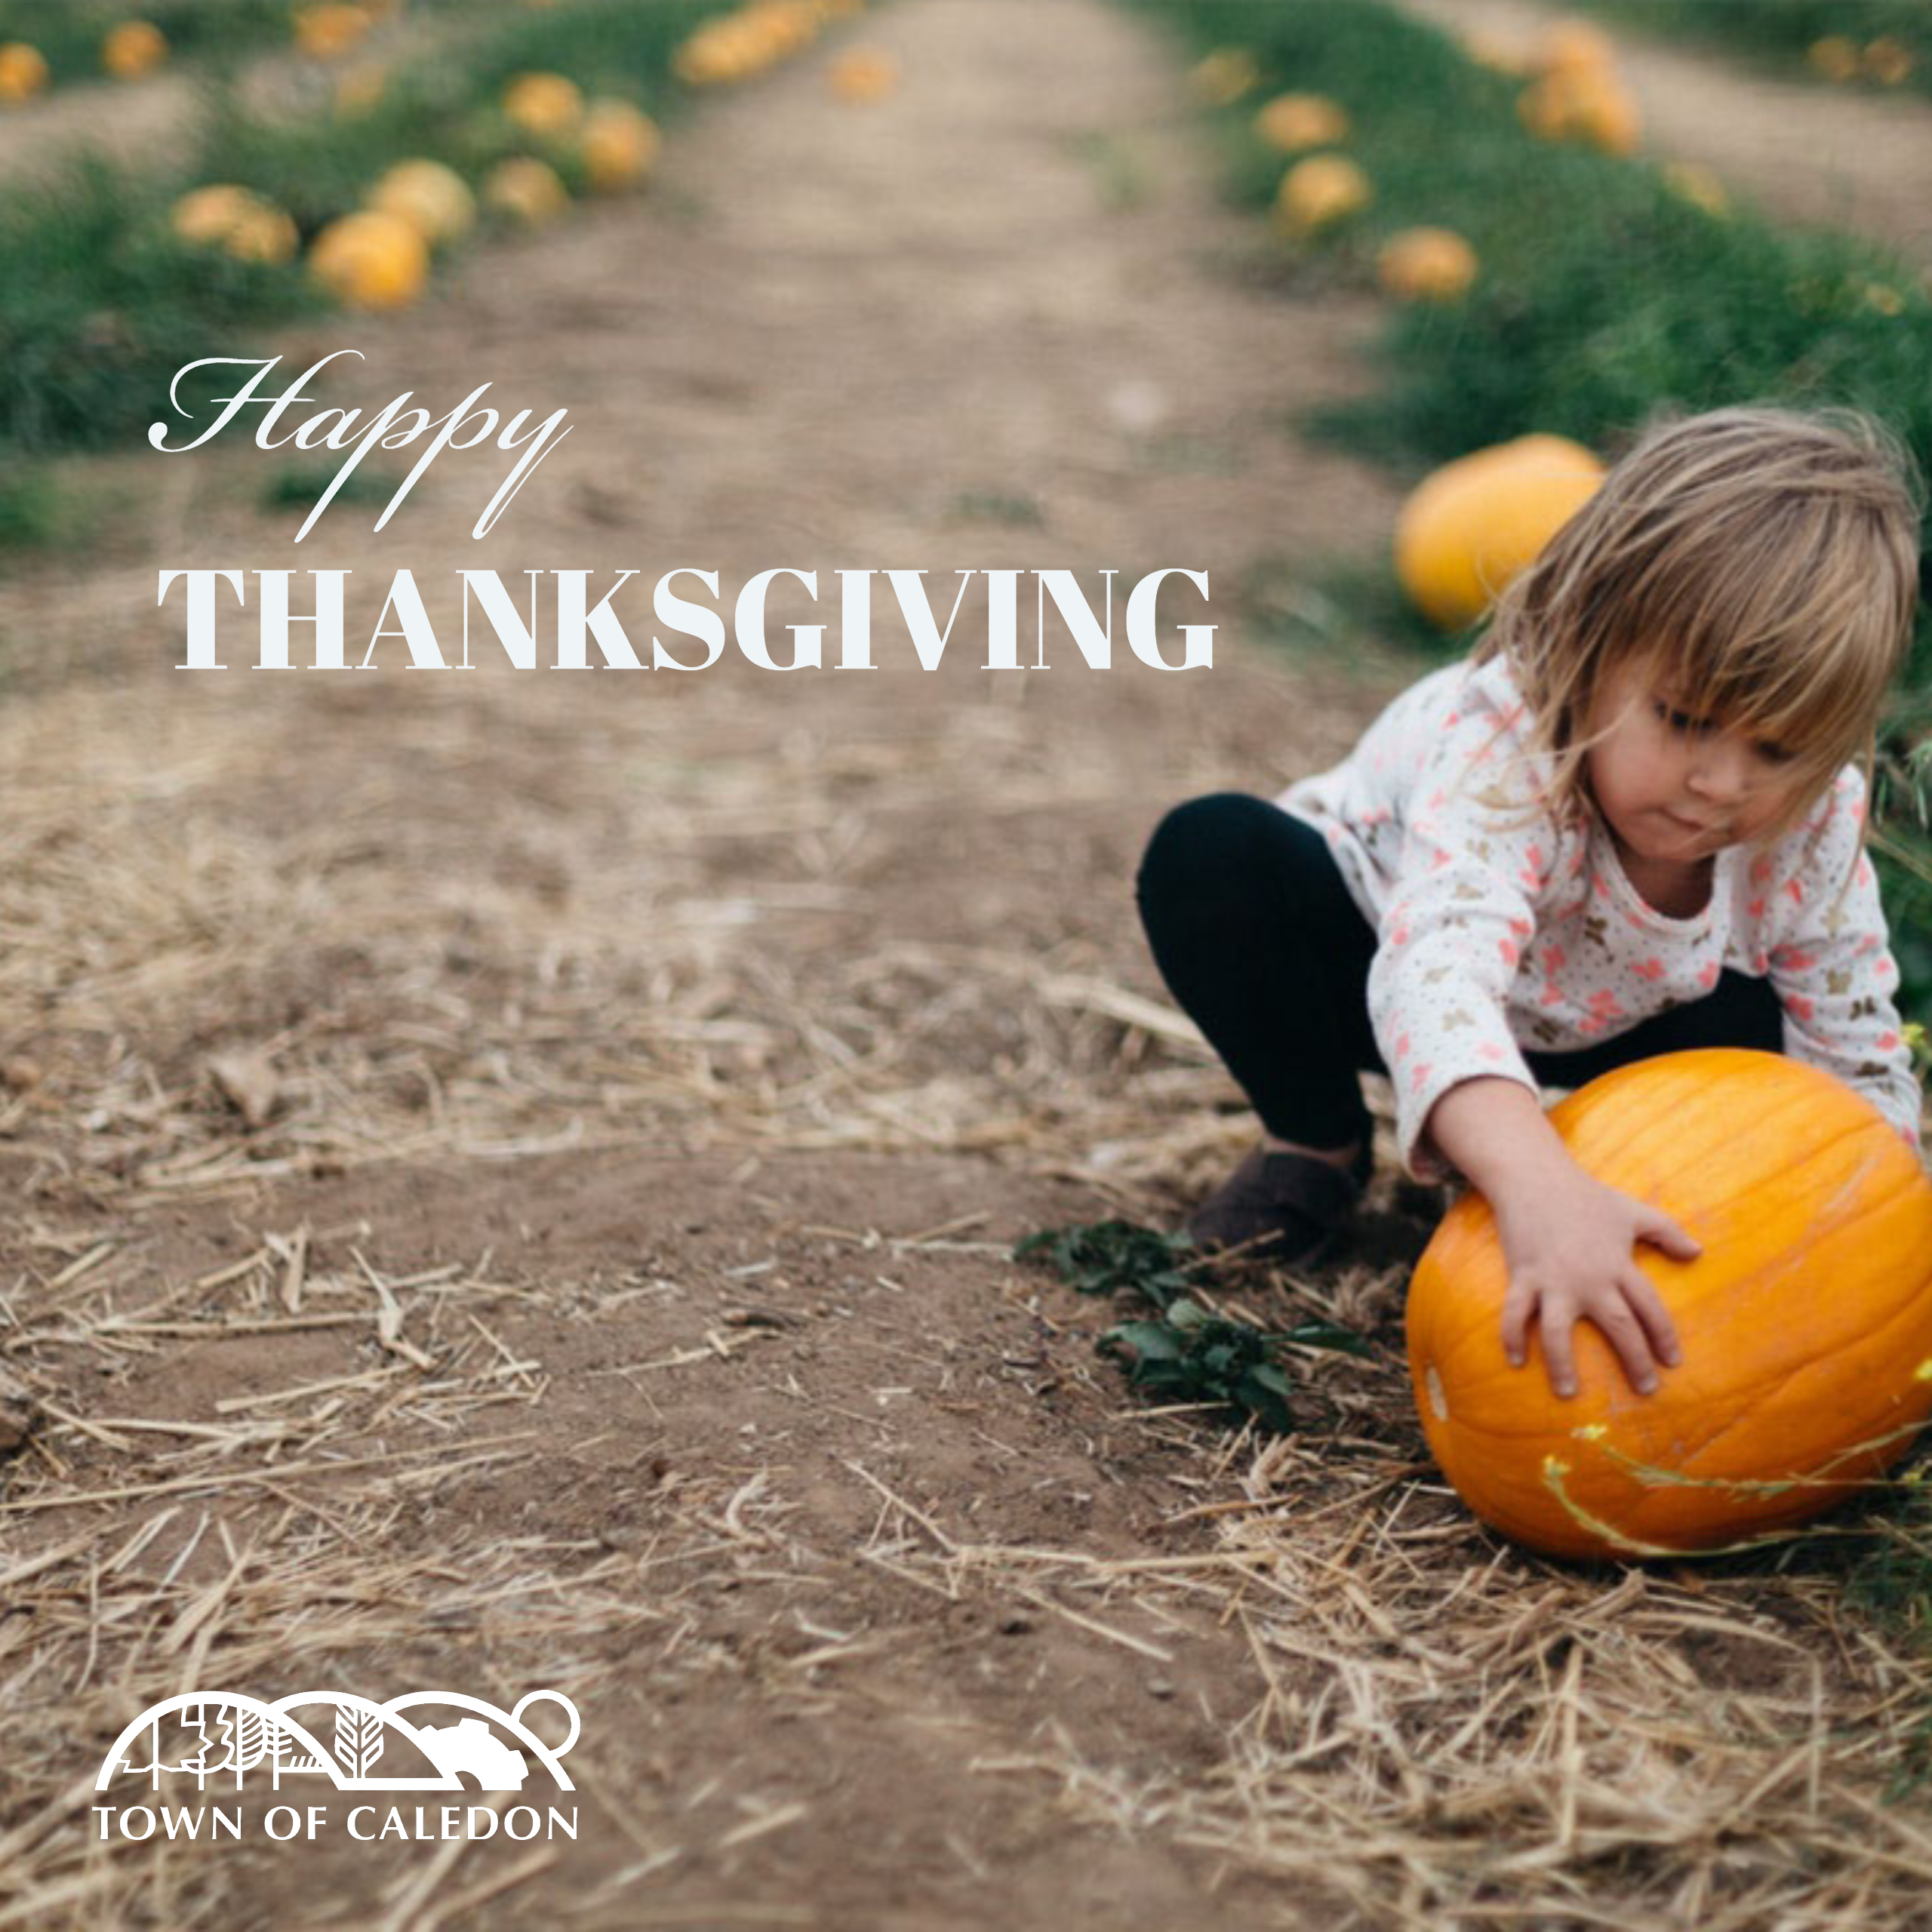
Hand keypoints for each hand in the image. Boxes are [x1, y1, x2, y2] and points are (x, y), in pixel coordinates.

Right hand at [1490, 1161, 1696, 1399]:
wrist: (1535, 1178)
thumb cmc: (1587, 1196)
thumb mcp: (1634, 1211)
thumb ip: (1668, 1232)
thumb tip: (1698, 1252)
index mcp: (1619, 1265)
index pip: (1650, 1309)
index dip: (1664, 1337)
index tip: (1672, 1361)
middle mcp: (1590, 1279)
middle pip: (1619, 1327)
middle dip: (1635, 1361)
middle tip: (1646, 1389)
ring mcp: (1553, 1280)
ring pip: (1559, 1333)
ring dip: (1563, 1365)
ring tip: (1569, 1393)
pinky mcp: (1524, 1276)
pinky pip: (1515, 1314)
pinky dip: (1512, 1338)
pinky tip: (1515, 1360)